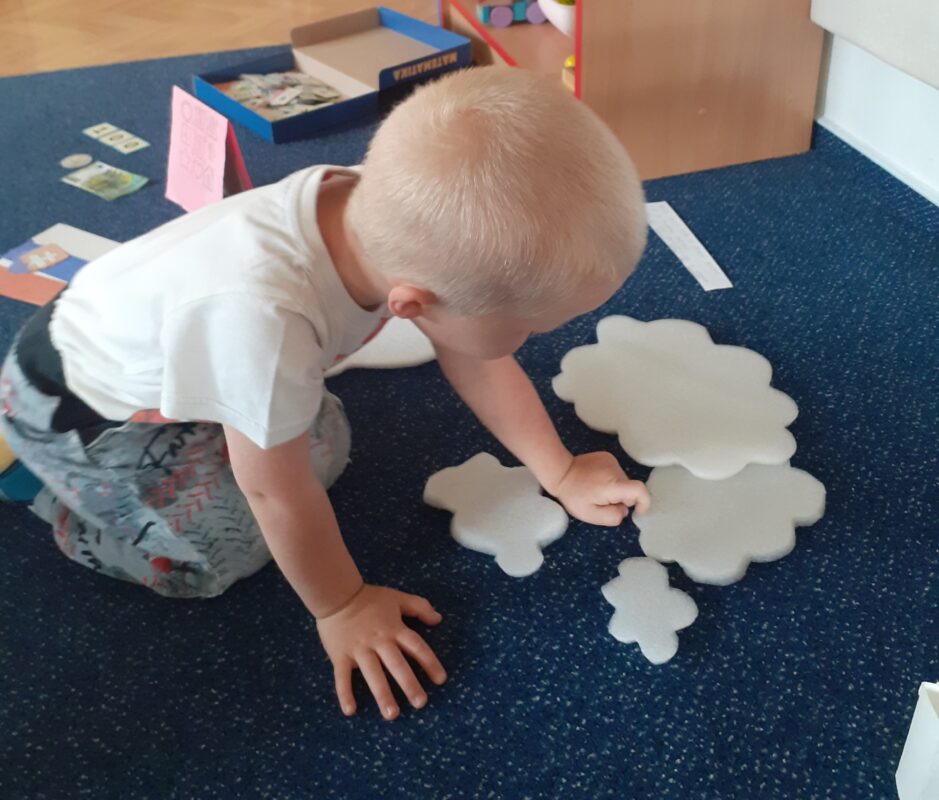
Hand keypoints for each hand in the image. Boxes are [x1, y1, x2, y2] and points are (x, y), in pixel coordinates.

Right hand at [316, 584, 446, 719]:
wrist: (336, 594)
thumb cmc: (369, 598)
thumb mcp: (397, 598)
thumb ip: (419, 607)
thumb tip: (438, 619)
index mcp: (394, 629)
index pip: (416, 647)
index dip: (430, 662)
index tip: (441, 680)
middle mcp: (379, 642)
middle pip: (397, 665)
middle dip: (409, 684)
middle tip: (421, 703)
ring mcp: (359, 650)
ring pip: (373, 674)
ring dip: (382, 694)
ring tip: (392, 714)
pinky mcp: (340, 656)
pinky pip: (342, 677)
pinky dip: (345, 693)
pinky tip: (351, 710)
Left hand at [550, 451, 650, 525]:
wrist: (560, 471)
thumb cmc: (573, 495)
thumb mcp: (590, 515)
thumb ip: (612, 516)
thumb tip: (624, 511)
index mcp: (612, 485)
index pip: (640, 491)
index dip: (644, 503)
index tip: (638, 512)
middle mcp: (615, 470)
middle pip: (630, 489)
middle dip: (621, 499)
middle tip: (602, 502)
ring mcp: (612, 461)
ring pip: (623, 482)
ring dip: (615, 490)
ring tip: (596, 491)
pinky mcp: (607, 457)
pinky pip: (616, 473)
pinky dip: (610, 480)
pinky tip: (596, 481)